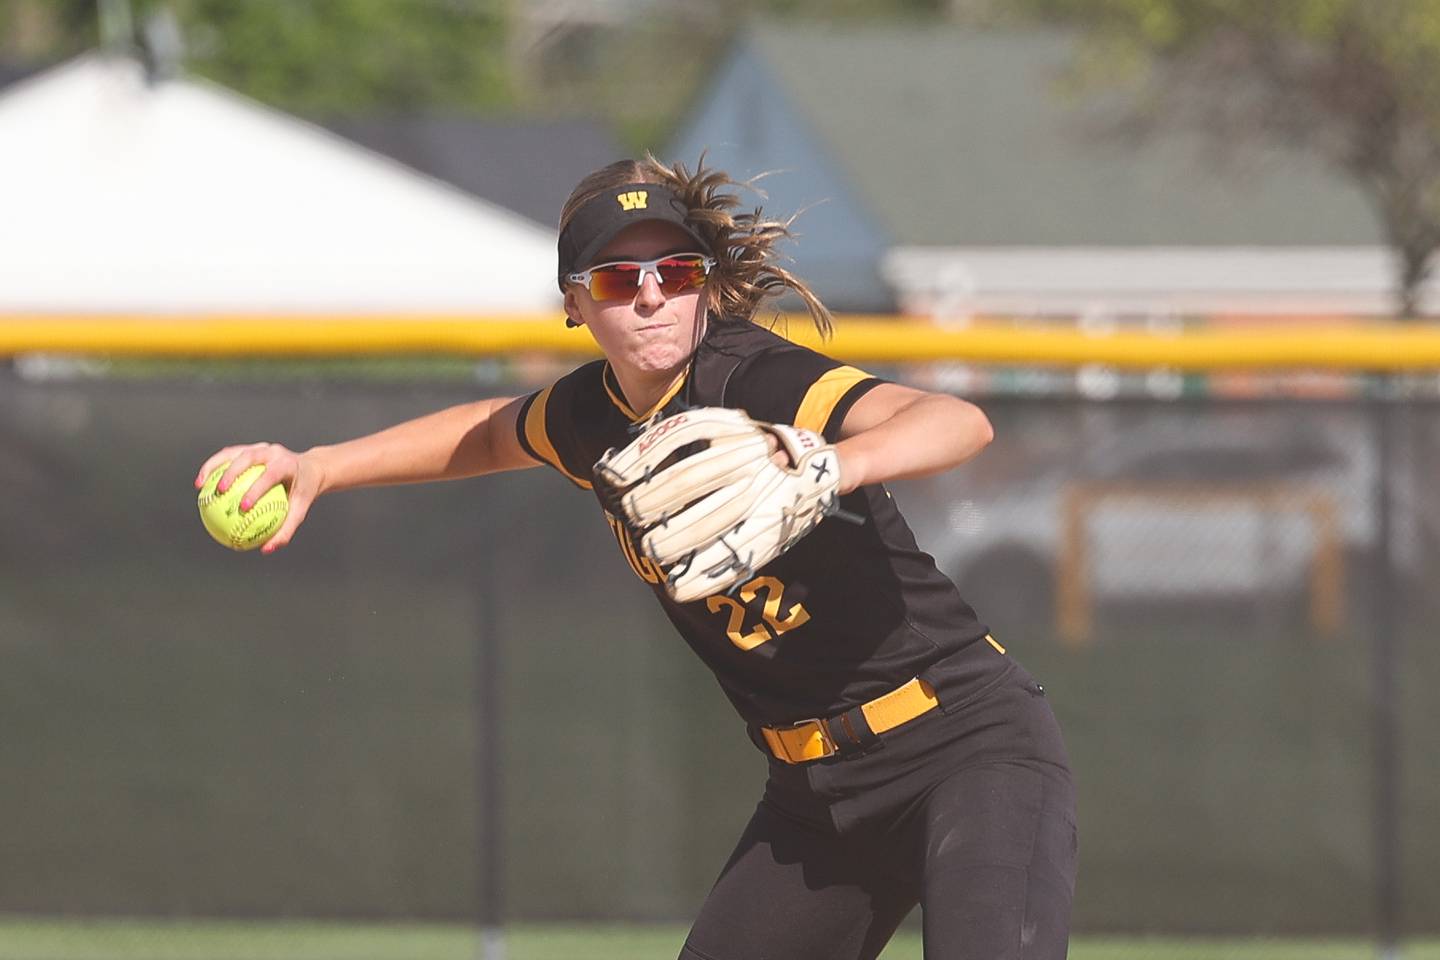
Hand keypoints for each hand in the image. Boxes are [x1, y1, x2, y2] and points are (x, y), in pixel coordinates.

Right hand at [194, 442, 321, 553]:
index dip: (256, 489)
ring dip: (213, 466)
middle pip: (248, 456)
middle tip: (219, 492)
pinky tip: (202, 485)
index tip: (243, 507)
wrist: (310, 469)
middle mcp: (273, 452)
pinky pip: (228, 456)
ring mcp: (260, 448)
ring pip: (233, 452)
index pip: (270, 475)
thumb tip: (266, 550)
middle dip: (232, 472)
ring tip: (200, 485)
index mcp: (287, 464)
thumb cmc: (303, 493)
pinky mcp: (250, 448)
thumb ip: (286, 530)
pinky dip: (213, 467)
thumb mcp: (300, 511)